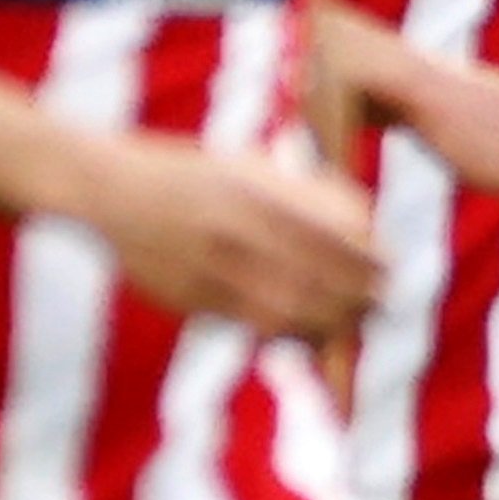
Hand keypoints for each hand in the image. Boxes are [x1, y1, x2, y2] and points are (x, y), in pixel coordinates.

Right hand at [84, 138, 389, 340]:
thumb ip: (301, 194)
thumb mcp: (246, 167)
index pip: (330, 234)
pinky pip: (249, 322)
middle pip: (315, 276)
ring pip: (285, 308)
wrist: (108, 190)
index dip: (367, 258)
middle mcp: (235, 231)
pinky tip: (308, 332)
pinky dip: (286, 331)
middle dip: (356, 295)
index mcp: (255, 193)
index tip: (391, 267)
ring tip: (353, 323)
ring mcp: (209, 267)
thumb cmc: (190, 173)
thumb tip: (362, 225)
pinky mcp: (188, 296)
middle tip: (382, 302)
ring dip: (328, 321)